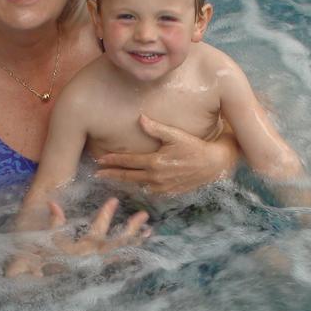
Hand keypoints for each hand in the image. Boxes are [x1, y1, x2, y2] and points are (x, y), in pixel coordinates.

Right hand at [5, 198, 149, 277]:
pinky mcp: (104, 275)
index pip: (98, 228)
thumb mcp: (49, 243)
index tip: (114, 200)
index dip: (106, 213)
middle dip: (132, 228)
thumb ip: (54, 222)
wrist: (50, 292)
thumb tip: (52, 201)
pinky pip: (122, 265)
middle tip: (144, 215)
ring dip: (137, 242)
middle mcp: (97, 257)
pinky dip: (132, 257)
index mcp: (84, 248)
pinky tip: (141, 251)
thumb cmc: (49, 264)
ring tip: (150, 231)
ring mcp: (103, 267)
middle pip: (119, 242)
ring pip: (124, 253)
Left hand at [94, 114, 237, 195]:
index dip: (112, 161)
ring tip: (112, 178)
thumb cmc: (195, 147)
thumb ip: (156, 128)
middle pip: (128, 176)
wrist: (213, 164)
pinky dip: (139, 187)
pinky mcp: (169, 192)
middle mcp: (156, 177)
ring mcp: (162, 187)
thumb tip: (140, 118)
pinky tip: (134, 184)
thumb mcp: (175, 135)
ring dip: (124, 182)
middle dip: (112, 174)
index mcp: (155, 162)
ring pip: (137, 185)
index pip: (128, 162)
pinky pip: (150, 191)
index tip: (99, 160)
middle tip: (97, 174)